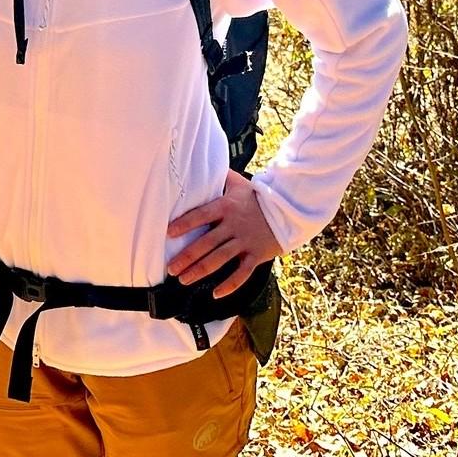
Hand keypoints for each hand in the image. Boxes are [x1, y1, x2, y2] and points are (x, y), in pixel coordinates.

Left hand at [166, 169, 279, 287]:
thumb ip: (222, 177)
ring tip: (184, 280)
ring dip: (200, 271)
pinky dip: (229, 285)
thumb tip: (206, 162)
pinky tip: (215, 294)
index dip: (185, 223)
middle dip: (187, 257)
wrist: (288, 210)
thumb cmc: (259, 197)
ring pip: (219, 259)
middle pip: (206, 243)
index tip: (169, 232)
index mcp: (227, 207)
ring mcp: (245, 241)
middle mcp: (234, 225)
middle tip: (171, 268)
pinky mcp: (256, 255)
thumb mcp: (240, 184)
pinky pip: (242, 273)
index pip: (202, 215)